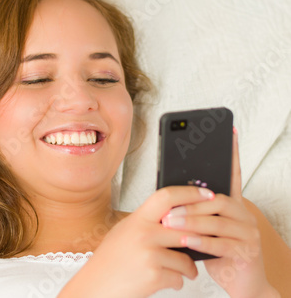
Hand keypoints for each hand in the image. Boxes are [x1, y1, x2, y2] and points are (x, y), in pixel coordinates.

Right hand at [59, 186, 216, 297]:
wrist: (95, 286)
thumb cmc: (110, 262)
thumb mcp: (124, 233)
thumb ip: (148, 223)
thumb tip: (178, 216)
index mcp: (136, 219)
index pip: (167, 197)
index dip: (190, 193)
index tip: (208, 194)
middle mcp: (143, 233)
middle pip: (187, 228)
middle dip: (203, 237)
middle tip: (211, 241)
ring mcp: (149, 254)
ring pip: (186, 258)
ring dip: (188, 268)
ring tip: (180, 271)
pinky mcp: (154, 275)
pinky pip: (179, 277)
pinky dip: (177, 282)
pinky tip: (165, 281)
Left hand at [160, 128, 278, 296]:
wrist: (243, 285)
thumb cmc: (218, 253)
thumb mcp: (203, 229)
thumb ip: (194, 212)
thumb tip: (168, 200)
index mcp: (232, 205)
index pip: (232, 175)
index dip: (232, 154)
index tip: (229, 132)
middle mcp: (243, 215)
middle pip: (216, 199)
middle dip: (190, 203)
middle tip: (168, 209)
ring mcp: (248, 233)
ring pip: (217, 220)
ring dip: (191, 221)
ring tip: (170, 224)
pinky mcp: (246, 252)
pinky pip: (221, 243)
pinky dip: (201, 241)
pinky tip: (186, 240)